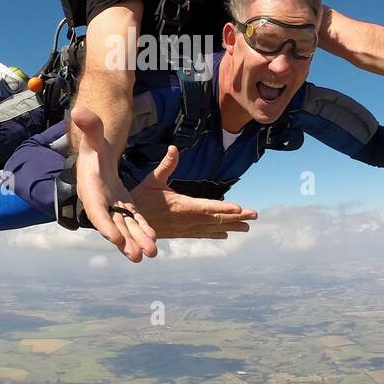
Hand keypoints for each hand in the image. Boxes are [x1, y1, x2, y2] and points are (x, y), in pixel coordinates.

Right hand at [72, 107, 156, 262]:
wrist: (97, 155)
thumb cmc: (94, 146)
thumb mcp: (93, 136)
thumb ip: (90, 126)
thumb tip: (80, 111)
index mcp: (91, 189)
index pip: (97, 211)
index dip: (105, 226)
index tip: (116, 240)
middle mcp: (100, 202)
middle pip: (112, 225)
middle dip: (125, 240)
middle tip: (138, 256)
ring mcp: (112, 207)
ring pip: (125, 227)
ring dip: (136, 240)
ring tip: (150, 253)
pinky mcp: (122, 207)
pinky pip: (133, 221)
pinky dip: (142, 230)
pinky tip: (153, 241)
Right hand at [131, 145, 257, 238]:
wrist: (129, 224)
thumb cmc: (141, 199)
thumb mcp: (152, 180)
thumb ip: (166, 165)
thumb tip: (174, 148)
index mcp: (182, 206)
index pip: (208, 206)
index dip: (225, 208)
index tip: (240, 209)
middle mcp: (187, 219)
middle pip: (216, 219)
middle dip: (236, 217)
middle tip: (254, 215)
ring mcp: (185, 228)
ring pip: (212, 228)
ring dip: (231, 227)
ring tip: (246, 228)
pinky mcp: (181, 233)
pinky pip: (202, 234)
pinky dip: (215, 234)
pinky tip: (225, 235)